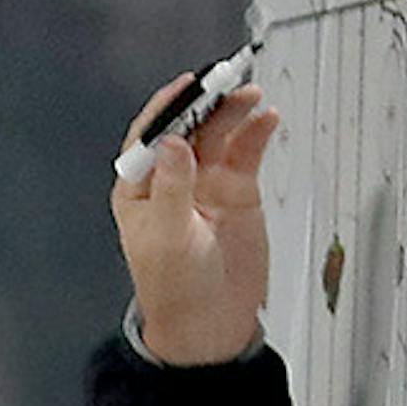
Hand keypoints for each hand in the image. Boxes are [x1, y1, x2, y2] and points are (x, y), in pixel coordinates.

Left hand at [112, 77, 281, 365]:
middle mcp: (172, 181)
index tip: (186, 87)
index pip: (149, 140)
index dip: (166, 110)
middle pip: (188, 129)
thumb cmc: (175, 289)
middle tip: (225, 82)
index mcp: (140, 192)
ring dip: (233, 112)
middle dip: (205, 104)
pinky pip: (247, 151)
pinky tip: (266, 119)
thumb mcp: (168, 237)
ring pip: (219, 134)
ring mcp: (206, 183)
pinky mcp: (237, 190)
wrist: (210, 324)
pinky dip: (257, 132)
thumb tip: (170, 144)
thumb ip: (172, 188)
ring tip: (249, 95)